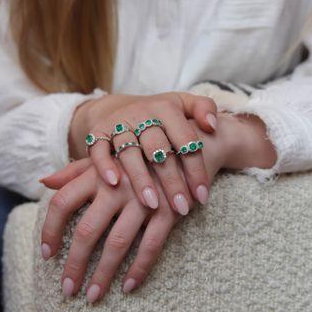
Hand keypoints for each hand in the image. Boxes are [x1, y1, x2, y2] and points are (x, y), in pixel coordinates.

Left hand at [41, 157, 185, 302]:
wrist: (183, 149)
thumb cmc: (136, 158)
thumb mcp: (105, 158)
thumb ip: (74, 171)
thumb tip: (44, 181)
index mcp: (96, 173)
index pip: (61, 203)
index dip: (49, 231)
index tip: (47, 255)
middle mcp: (116, 186)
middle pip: (86, 231)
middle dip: (75, 265)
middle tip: (67, 290)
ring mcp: (142, 200)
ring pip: (117, 244)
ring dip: (103, 274)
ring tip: (93, 296)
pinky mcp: (168, 212)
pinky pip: (151, 246)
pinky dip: (139, 269)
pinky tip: (128, 287)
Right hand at [68, 92, 218, 214]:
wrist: (122, 109)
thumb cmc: (161, 116)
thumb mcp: (184, 104)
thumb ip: (204, 107)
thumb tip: (213, 125)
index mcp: (167, 108)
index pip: (185, 140)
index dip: (196, 168)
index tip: (203, 196)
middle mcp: (142, 114)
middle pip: (159, 149)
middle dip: (171, 180)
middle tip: (182, 207)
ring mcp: (118, 123)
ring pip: (129, 152)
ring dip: (141, 179)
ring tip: (152, 204)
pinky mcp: (98, 132)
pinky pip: (98, 148)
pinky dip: (104, 164)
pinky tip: (114, 183)